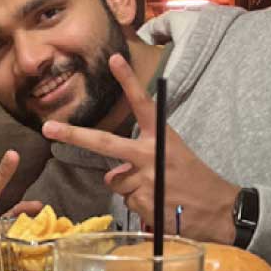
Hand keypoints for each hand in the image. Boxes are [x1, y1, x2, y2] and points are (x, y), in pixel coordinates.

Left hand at [41, 53, 237, 242]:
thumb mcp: (173, 157)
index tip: (114, 59)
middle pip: (105, 143)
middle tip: (48, 128)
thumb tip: (114, 173)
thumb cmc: (196, 181)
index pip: (143, 105)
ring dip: (129, 188)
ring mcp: (145, 179)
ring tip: (158, 192)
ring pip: (115, 181)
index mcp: (162, 138)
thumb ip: (141, 159)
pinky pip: (126, 202)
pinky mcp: (143, 202)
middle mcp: (151, 155)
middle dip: (73, 135)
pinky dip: (139, 205)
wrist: (222, 211)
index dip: (128, 82)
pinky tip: (160, 206)